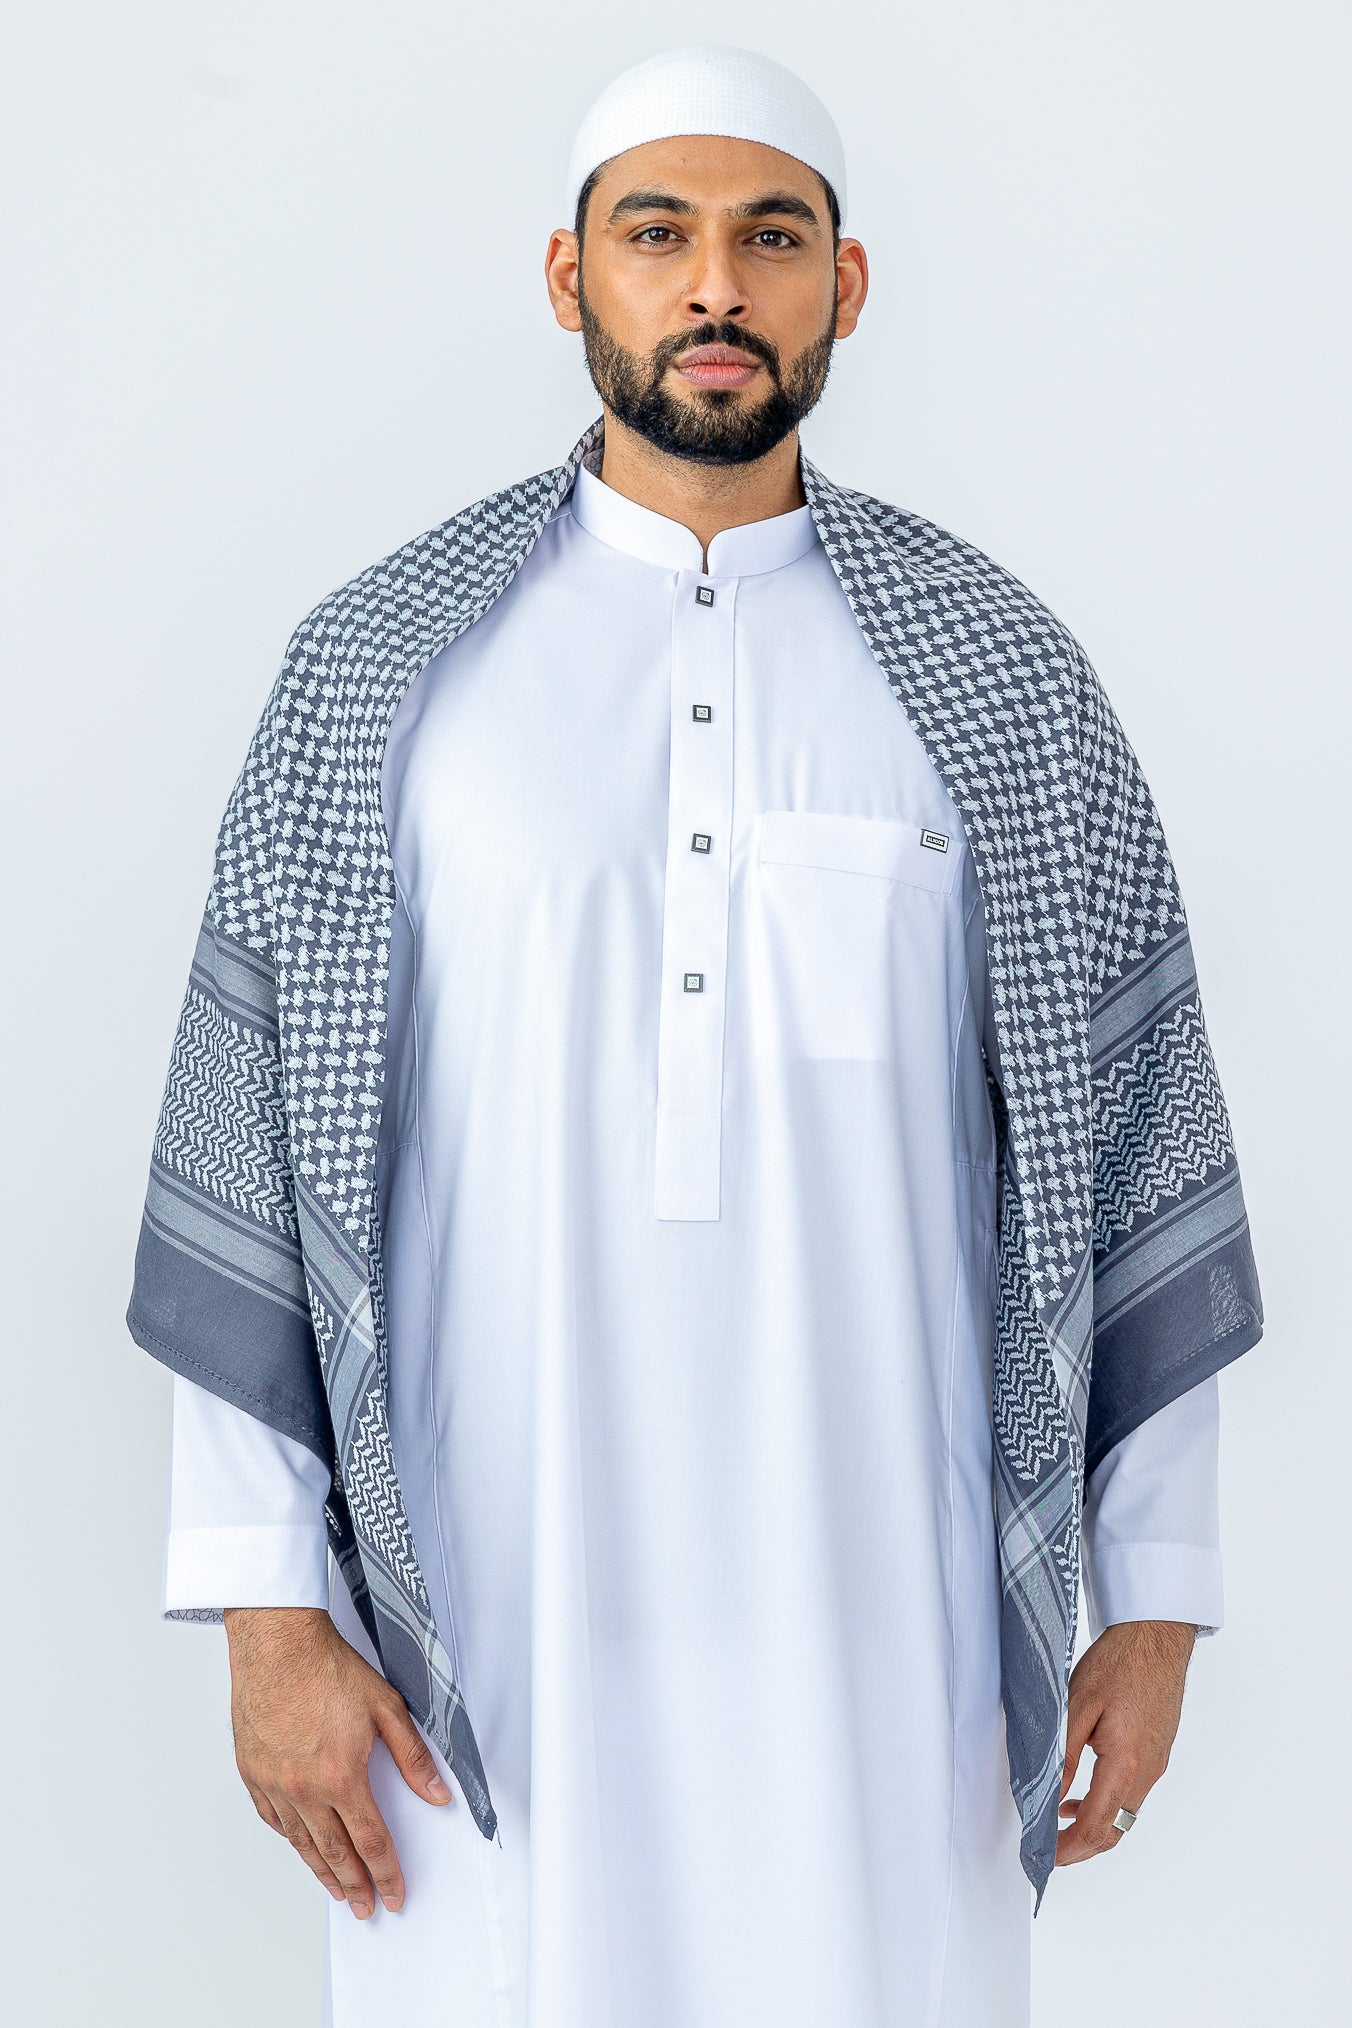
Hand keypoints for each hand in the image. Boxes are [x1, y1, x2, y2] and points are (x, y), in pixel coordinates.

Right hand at [223, 1606, 450, 1917]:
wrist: (278, 1643)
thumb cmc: (327, 1667)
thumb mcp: (386, 1707)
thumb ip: (412, 1756)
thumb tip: (436, 1793)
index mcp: (341, 1775)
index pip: (370, 1841)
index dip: (386, 1873)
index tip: (394, 1895)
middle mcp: (304, 1788)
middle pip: (335, 1852)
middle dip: (355, 1885)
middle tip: (365, 1907)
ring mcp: (274, 1783)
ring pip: (301, 1842)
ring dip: (322, 1871)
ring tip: (337, 1890)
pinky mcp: (252, 1771)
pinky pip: (272, 1819)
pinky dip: (290, 1838)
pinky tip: (300, 1846)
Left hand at [1055, 1618, 1195, 1865]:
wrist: (1157, 1636)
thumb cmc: (1119, 1663)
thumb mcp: (1077, 1707)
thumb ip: (1064, 1757)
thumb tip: (1048, 1797)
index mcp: (1126, 1763)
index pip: (1096, 1827)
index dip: (1068, 1849)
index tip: (1044, 1857)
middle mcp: (1147, 1770)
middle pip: (1115, 1830)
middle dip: (1080, 1848)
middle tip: (1048, 1850)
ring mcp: (1156, 1763)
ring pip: (1124, 1814)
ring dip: (1093, 1826)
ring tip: (1057, 1821)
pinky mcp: (1157, 1751)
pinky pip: (1132, 1793)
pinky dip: (1106, 1804)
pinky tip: (1081, 1792)